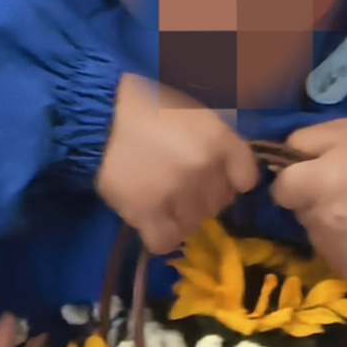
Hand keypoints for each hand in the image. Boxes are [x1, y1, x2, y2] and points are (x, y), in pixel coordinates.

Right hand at [96, 73, 256, 255]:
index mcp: (218, 139)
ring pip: (195, 224)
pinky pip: (166, 241)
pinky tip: (152, 220)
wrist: (99, 115)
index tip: (218, 175)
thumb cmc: (147, 105)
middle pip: (220, 203)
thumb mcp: (194, 110)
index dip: (233, 178)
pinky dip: (161, 235)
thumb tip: (235, 166)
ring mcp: (176, 194)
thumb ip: (219, 138)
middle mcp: (203, 169)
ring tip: (163, 198)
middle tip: (182, 182)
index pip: (247, 177)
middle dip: (205, 195)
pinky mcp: (145, 214)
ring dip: (182, 215)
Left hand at [269, 115, 346, 277]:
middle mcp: (326, 223)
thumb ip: (300, 143)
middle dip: (314, 201)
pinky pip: (335, 256)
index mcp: (319, 184)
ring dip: (328, 225)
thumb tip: (279, 165)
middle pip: (299, 214)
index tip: (318, 173)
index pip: (280, 190)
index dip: (297, 178)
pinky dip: (345, 245)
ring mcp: (341, 252)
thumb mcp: (342, 130)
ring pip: (316, 237)